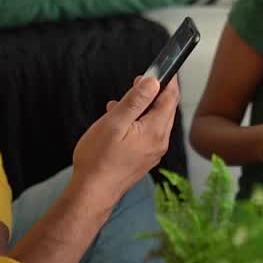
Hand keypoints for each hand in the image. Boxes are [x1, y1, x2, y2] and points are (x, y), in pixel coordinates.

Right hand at [73, 76, 179, 203]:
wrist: (92, 194)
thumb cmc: (98, 160)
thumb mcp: (115, 123)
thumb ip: (135, 100)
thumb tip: (153, 82)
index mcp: (155, 131)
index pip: (170, 99)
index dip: (168, 81)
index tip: (163, 69)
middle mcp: (159, 142)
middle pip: (165, 110)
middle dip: (154, 93)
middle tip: (139, 82)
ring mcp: (152, 152)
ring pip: (155, 122)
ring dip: (142, 109)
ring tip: (122, 102)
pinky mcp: (144, 160)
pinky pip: (147, 134)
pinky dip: (137, 123)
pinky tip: (120, 122)